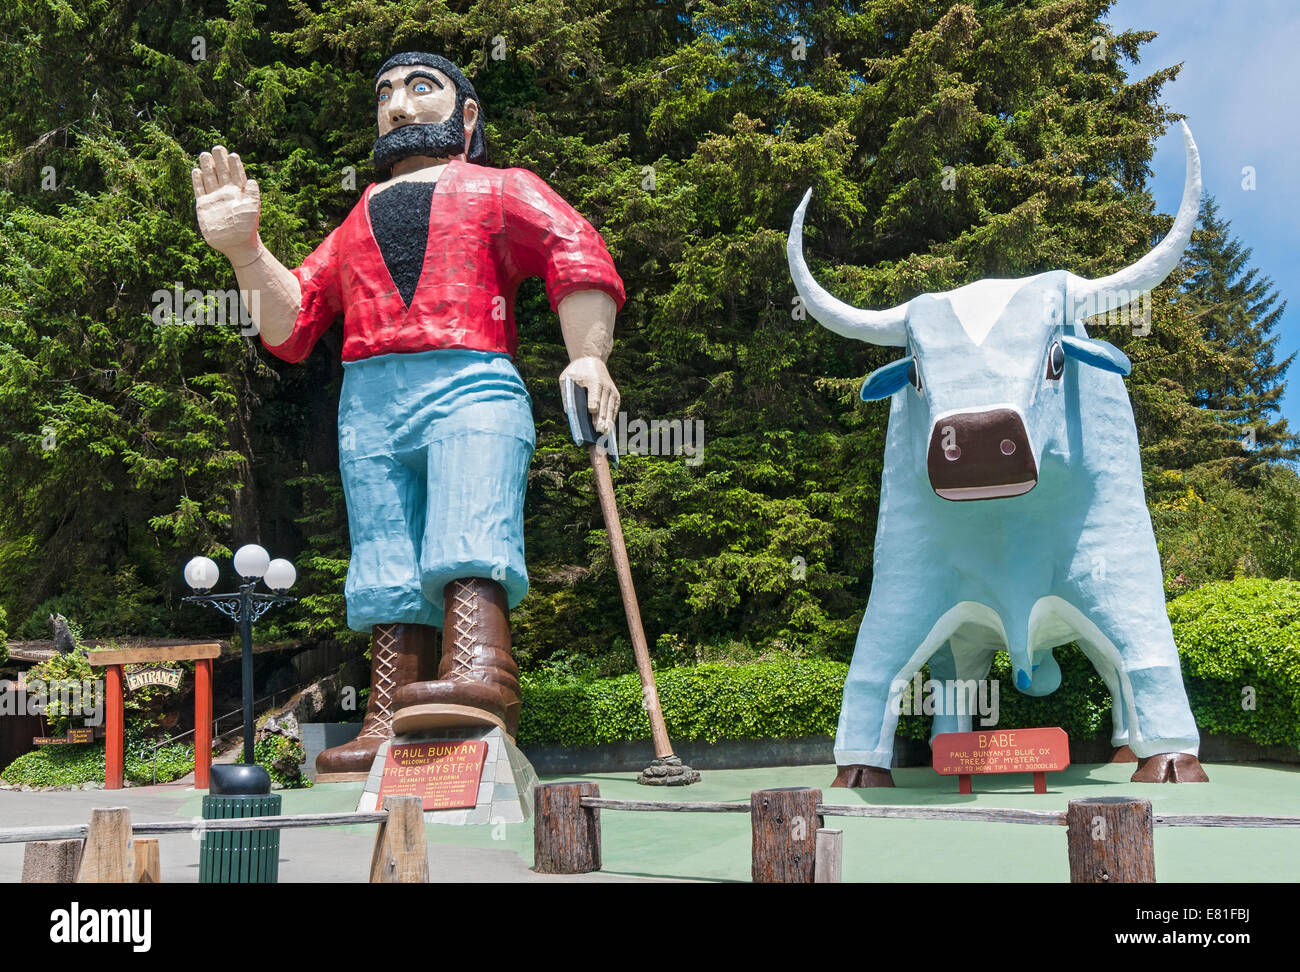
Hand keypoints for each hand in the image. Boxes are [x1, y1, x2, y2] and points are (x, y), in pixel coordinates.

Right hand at [191, 145, 260, 263]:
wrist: (236, 244)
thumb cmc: (246, 228)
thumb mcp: (251, 210)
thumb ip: (251, 195)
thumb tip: (252, 181)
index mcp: (240, 193)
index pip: (237, 174)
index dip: (235, 165)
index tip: (232, 155)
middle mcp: (227, 193)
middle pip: (222, 172)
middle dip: (220, 160)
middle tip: (217, 148)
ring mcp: (215, 198)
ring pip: (210, 178)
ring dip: (208, 166)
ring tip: (205, 154)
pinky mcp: (204, 205)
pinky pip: (200, 190)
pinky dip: (198, 180)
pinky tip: (196, 171)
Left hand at [560, 356, 619, 434]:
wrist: (591, 359)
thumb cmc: (576, 371)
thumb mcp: (566, 378)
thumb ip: (566, 394)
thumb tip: (568, 412)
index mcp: (593, 381)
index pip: (594, 395)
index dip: (593, 403)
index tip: (591, 412)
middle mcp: (605, 386)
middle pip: (603, 404)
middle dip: (601, 418)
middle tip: (599, 431)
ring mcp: (612, 390)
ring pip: (610, 408)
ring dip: (608, 421)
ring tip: (605, 433)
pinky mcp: (615, 394)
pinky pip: (614, 408)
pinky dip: (612, 417)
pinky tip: (609, 428)